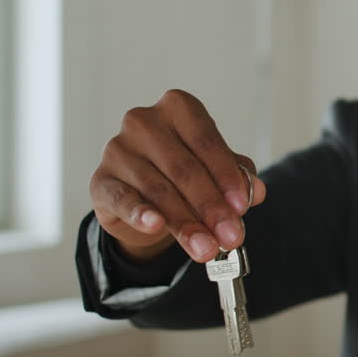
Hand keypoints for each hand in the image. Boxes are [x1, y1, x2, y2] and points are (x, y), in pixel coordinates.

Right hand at [90, 89, 266, 263]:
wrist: (143, 195)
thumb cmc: (184, 173)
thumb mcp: (216, 171)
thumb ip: (237, 177)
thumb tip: (256, 192)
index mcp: (178, 108)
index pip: (206, 141)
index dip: (226, 176)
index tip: (242, 206)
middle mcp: (144, 122)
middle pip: (184, 169)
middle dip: (211, 207)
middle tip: (230, 235)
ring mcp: (118, 150)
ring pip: (159, 190)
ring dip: (186, 223)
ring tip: (206, 248)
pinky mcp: (100, 181)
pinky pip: (124, 199)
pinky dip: (140, 214)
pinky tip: (155, 225)